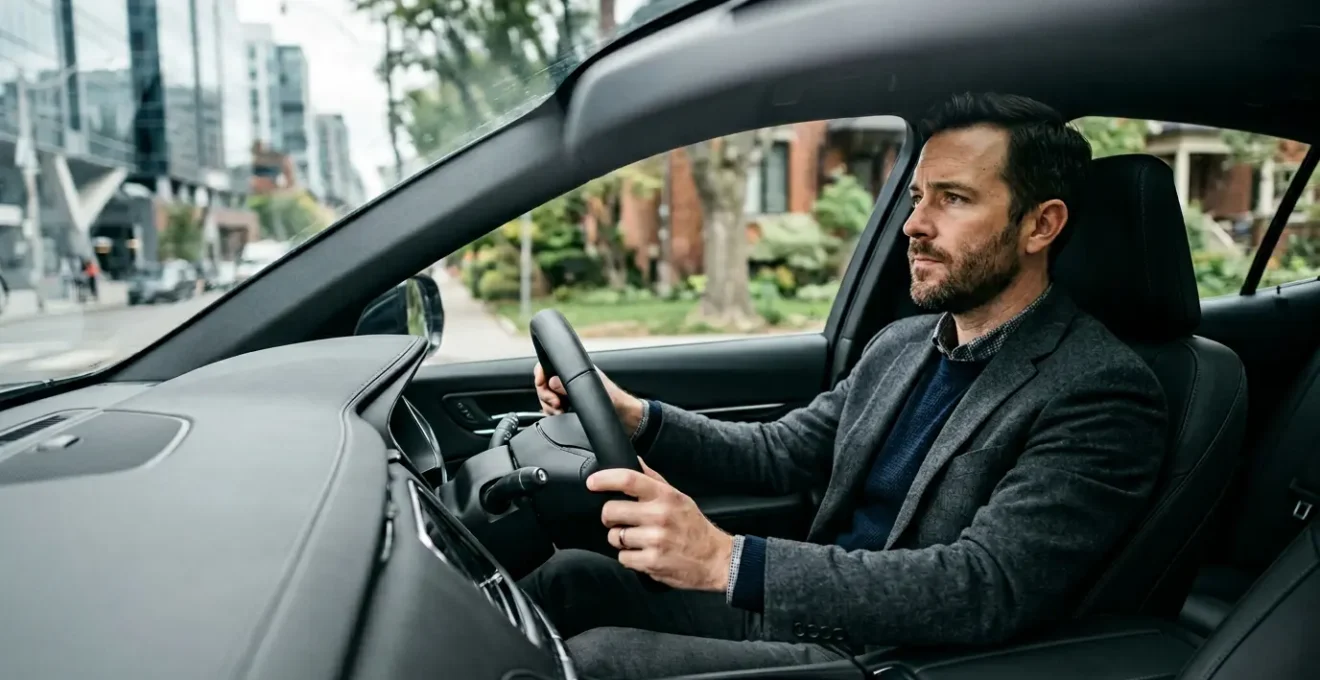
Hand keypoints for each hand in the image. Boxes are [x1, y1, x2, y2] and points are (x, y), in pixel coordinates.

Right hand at [534, 362, 644, 431]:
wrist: (626, 420)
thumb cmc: (617, 402)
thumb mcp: (595, 391)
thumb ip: (572, 385)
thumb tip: (552, 382)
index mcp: (575, 370)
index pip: (549, 366)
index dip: (541, 375)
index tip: (543, 384)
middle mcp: (569, 381)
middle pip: (543, 384)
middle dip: (545, 395)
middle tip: (557, 404)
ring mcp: (567, 395)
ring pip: (545, 398)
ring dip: (548, 406)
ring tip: (561, 411)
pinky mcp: (568, 409)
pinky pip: (550, 409)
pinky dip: (552, 414)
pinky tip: (561, 416)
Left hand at [588, 468, 732, 591]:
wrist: (717, 559)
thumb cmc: (695, 527)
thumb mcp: (679, 497)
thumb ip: (654, 479)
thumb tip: (634, 460)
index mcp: (665, 496)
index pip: (628, 480)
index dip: (605, 479)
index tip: (592, 483)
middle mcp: (660, 516)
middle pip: (611, 510)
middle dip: (610, 517)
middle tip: (620, 520)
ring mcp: (655, 540)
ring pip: (614, 536)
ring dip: (620, 539)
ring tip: (637, 539)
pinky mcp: (652, 562)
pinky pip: (623, 558)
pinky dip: (629, 558)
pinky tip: (643, 553)